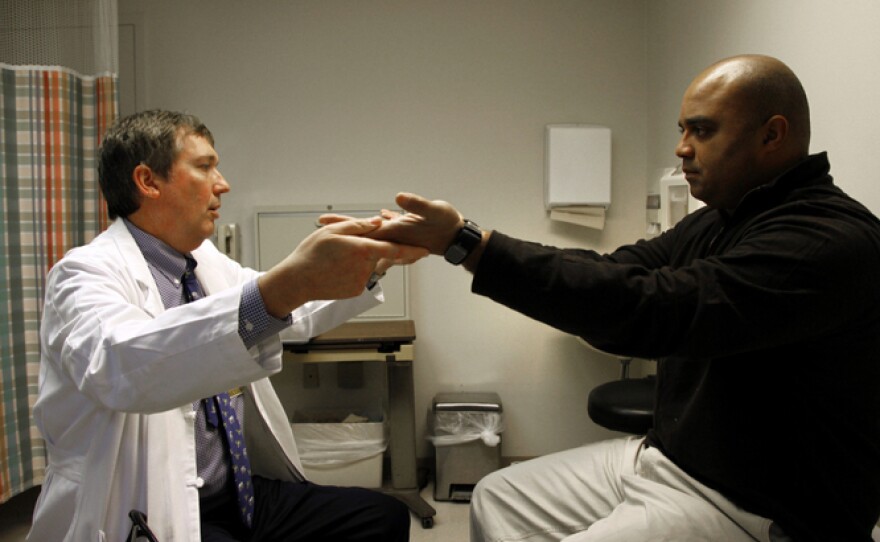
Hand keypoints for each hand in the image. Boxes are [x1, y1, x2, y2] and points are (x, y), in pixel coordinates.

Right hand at [258, 217, 428, 316]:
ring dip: (358, 261)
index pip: (395, 249)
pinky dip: (351, 271)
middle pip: (376, 255)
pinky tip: (335, 269)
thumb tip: (377, 221)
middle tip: (346, 249)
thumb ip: (358, 225)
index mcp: (362, 250)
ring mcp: (361, 282)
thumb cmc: (311, 254)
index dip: (412, 250)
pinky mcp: (356, 291)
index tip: (426, 250)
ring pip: (367, 266)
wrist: (296, 282)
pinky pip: (360, 276)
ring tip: (334, 259)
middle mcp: (366, 268)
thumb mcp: (332, 231)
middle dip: (368, 250)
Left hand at [320, 192, 464, 255]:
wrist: (457, 237)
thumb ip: (416, 204)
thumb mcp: (433, 210)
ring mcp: (396, 235)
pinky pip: (383, 228)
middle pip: (360, 233)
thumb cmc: (446, 223)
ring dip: (355, 228)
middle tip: (320, 223)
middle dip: (341, 229)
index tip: (324, 224)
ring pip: (370, 231)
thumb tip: (398, 198)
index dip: (343, 227)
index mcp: (394, 232)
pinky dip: (375, 224)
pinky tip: (372, 219)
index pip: (363, 230)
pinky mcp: (403, 230)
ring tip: (338, 224)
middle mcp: (392, 236)